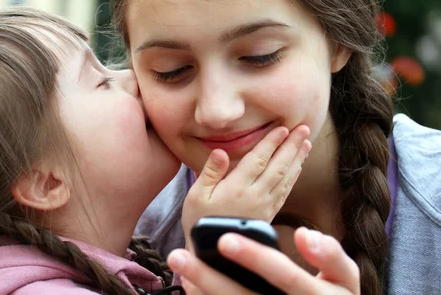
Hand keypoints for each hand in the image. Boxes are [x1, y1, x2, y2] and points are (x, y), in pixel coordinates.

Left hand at [168, 227, 359, 294]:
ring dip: (204, 291)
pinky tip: (191, 288)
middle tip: (180, 256)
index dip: (256, 258)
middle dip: (210, 279)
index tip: (225, 239)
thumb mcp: (344, 277)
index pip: (285, 276)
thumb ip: (329, 255)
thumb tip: (304, 234)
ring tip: (179, 271)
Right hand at [181, 125, 310, 244]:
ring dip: (297, 159)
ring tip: (306, 143)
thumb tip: (221, 151)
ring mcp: (264, 206)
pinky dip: (293, 178)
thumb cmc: (199, 222)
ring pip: (285, 178)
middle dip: (291, 146)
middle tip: (303, 128)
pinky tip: (298, 167)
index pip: (258, 160)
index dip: (271, 143)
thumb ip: (210, 172)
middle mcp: (255, 196)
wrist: (211, 253)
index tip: (283, 128)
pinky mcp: (268, 215)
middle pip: (278, 166)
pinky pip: (285, 192)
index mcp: (236, 188)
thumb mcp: (196, 196)